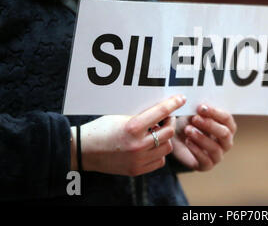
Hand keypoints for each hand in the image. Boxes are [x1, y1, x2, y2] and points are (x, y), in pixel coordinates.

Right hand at [70, 95, 185, 175]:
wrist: (83, 150)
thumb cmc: (101, 129)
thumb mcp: (121, 116)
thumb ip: (142, 115)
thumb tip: (162, 110)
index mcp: (132, 127)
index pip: (160, 113)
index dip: (173, 104)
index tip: (181, 99)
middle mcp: (137, 145)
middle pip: (168, 132)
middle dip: (169, 123)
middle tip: (165, 118)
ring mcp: (138, 159)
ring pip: (166, 148)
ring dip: (164, 139)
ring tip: (155, 133)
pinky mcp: (136, 170)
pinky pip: (159, 161)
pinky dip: (158, 153)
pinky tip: (150, 146)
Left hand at [171, 105, 236, 170]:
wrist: (176, 139)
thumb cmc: (188, 123)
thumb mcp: (192, 113)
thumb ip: (199, 110)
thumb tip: (198, 102)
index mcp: (227, 126)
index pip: (227, 119)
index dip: (215, 112)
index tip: (200, 107)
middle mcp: (226, 142)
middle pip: (225, 134)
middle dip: (210, 125)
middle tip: (195, 118)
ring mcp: (218, 155)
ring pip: (216, 148)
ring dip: (201, 138)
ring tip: (188, 130)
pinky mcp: (207, 165)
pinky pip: (206, 161)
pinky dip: (197, 151)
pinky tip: (188, 141)